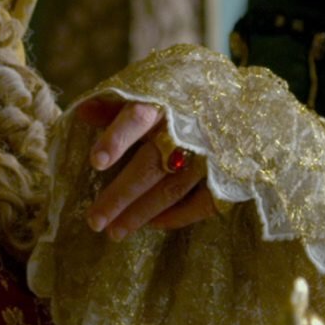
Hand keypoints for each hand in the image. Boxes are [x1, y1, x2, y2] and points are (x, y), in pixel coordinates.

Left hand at [77, 97, 217, 239]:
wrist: (243, 105)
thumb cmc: (184, 100)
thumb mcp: (153, 92)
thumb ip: (117, 105)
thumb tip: (80, 113)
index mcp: (165, 103)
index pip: (137, 119)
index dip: (116, 139)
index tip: (96, 162)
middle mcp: (187, 129)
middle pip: (148, 166)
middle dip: (119, 195)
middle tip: (93, 221)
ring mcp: (210, 155)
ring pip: (170, 189)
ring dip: (141, 214)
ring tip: (114, 232)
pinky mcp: (229, 176)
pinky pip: (201, 204)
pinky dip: (176, 216)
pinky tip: (153, 224)